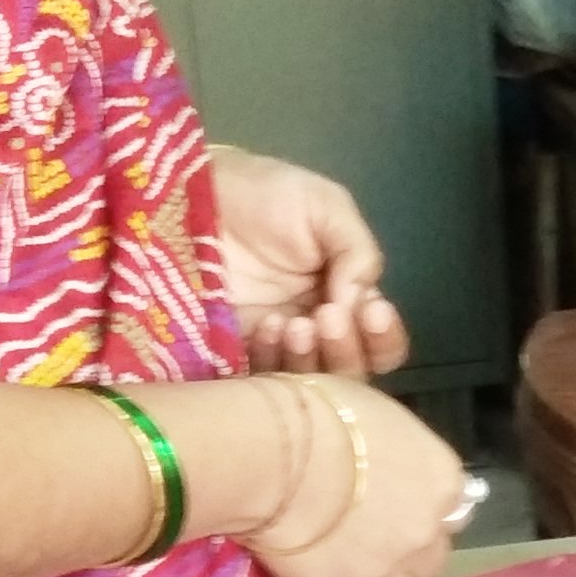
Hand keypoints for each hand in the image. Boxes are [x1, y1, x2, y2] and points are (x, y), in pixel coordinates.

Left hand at [208, 148, 407, 378]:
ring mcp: (274, 345)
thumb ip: (357, 252)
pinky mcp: (234, 353)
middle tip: (328, 316)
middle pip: (350, 372)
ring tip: (297, 323)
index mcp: (345, 297)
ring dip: (313, 359)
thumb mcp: (326, 206)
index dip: (383, 337)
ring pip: (310, 383)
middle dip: (348, 350)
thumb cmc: (263, 194)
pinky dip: (273, 359)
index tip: (372, 311)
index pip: (379, 341)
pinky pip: (262, 378)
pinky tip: (269, 326)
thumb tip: (359, 304)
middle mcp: (316, 328)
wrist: (192, 194)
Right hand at [239, 377, 466, 576]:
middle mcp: (426, 533)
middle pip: (431, 557)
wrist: (265, 454)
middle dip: (405, 549)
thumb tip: (386, 458)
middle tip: (366, 533)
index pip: (453, 507)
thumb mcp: (376, 412)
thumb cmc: (317, 411)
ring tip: (340, 563)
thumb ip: (397, 449)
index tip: (392, 498)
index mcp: (442, 481)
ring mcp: (385, 573)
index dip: (420, 505)